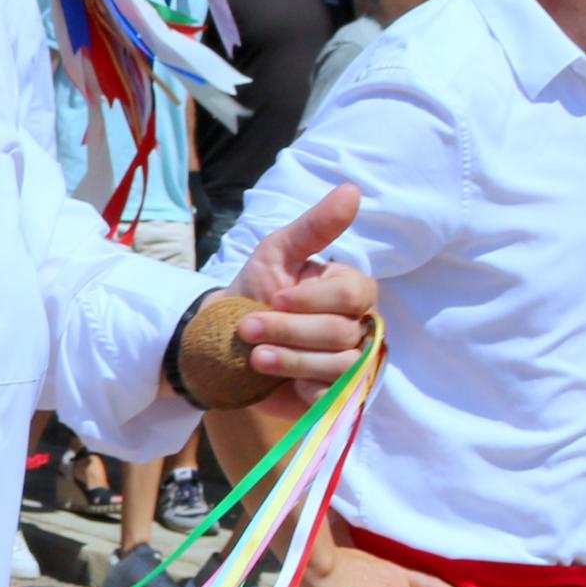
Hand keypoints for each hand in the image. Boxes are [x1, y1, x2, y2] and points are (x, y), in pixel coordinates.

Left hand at [222, 185, 381, 386]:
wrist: (224, 340)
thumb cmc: (255, 289)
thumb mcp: (278, 253)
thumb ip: (315, 226)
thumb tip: (352, 190)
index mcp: (352, 290)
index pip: (354, 294)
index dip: (311, 299)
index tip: (275, 297)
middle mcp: (361, 326)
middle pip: (341, 332)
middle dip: (287, 329)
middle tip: (249, 327)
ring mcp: (352, 363)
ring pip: (339, 365)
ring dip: (290, 358)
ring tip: (256, 356)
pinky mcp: (337, 395)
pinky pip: (335, 396)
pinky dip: (304, 387)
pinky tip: (281, 381)